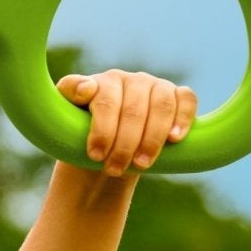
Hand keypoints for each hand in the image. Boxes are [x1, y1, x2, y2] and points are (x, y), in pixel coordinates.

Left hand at [57, 69, 195, 176]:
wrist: (108, 149)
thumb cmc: (82, 134)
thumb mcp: (64, 120)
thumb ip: (68, 97)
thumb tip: (86, 89)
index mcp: (103, 82)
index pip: (105, 101)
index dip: (102, 130)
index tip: (94, 155)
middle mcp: (131, 80)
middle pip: (133, 110)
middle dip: (124, 144)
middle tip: (113, 170)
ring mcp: (155, 86)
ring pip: (160, 106)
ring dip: (152, 138)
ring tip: (141, 164)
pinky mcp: (177, 95)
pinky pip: (186, 99)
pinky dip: (184, 117)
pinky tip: (175, 138)